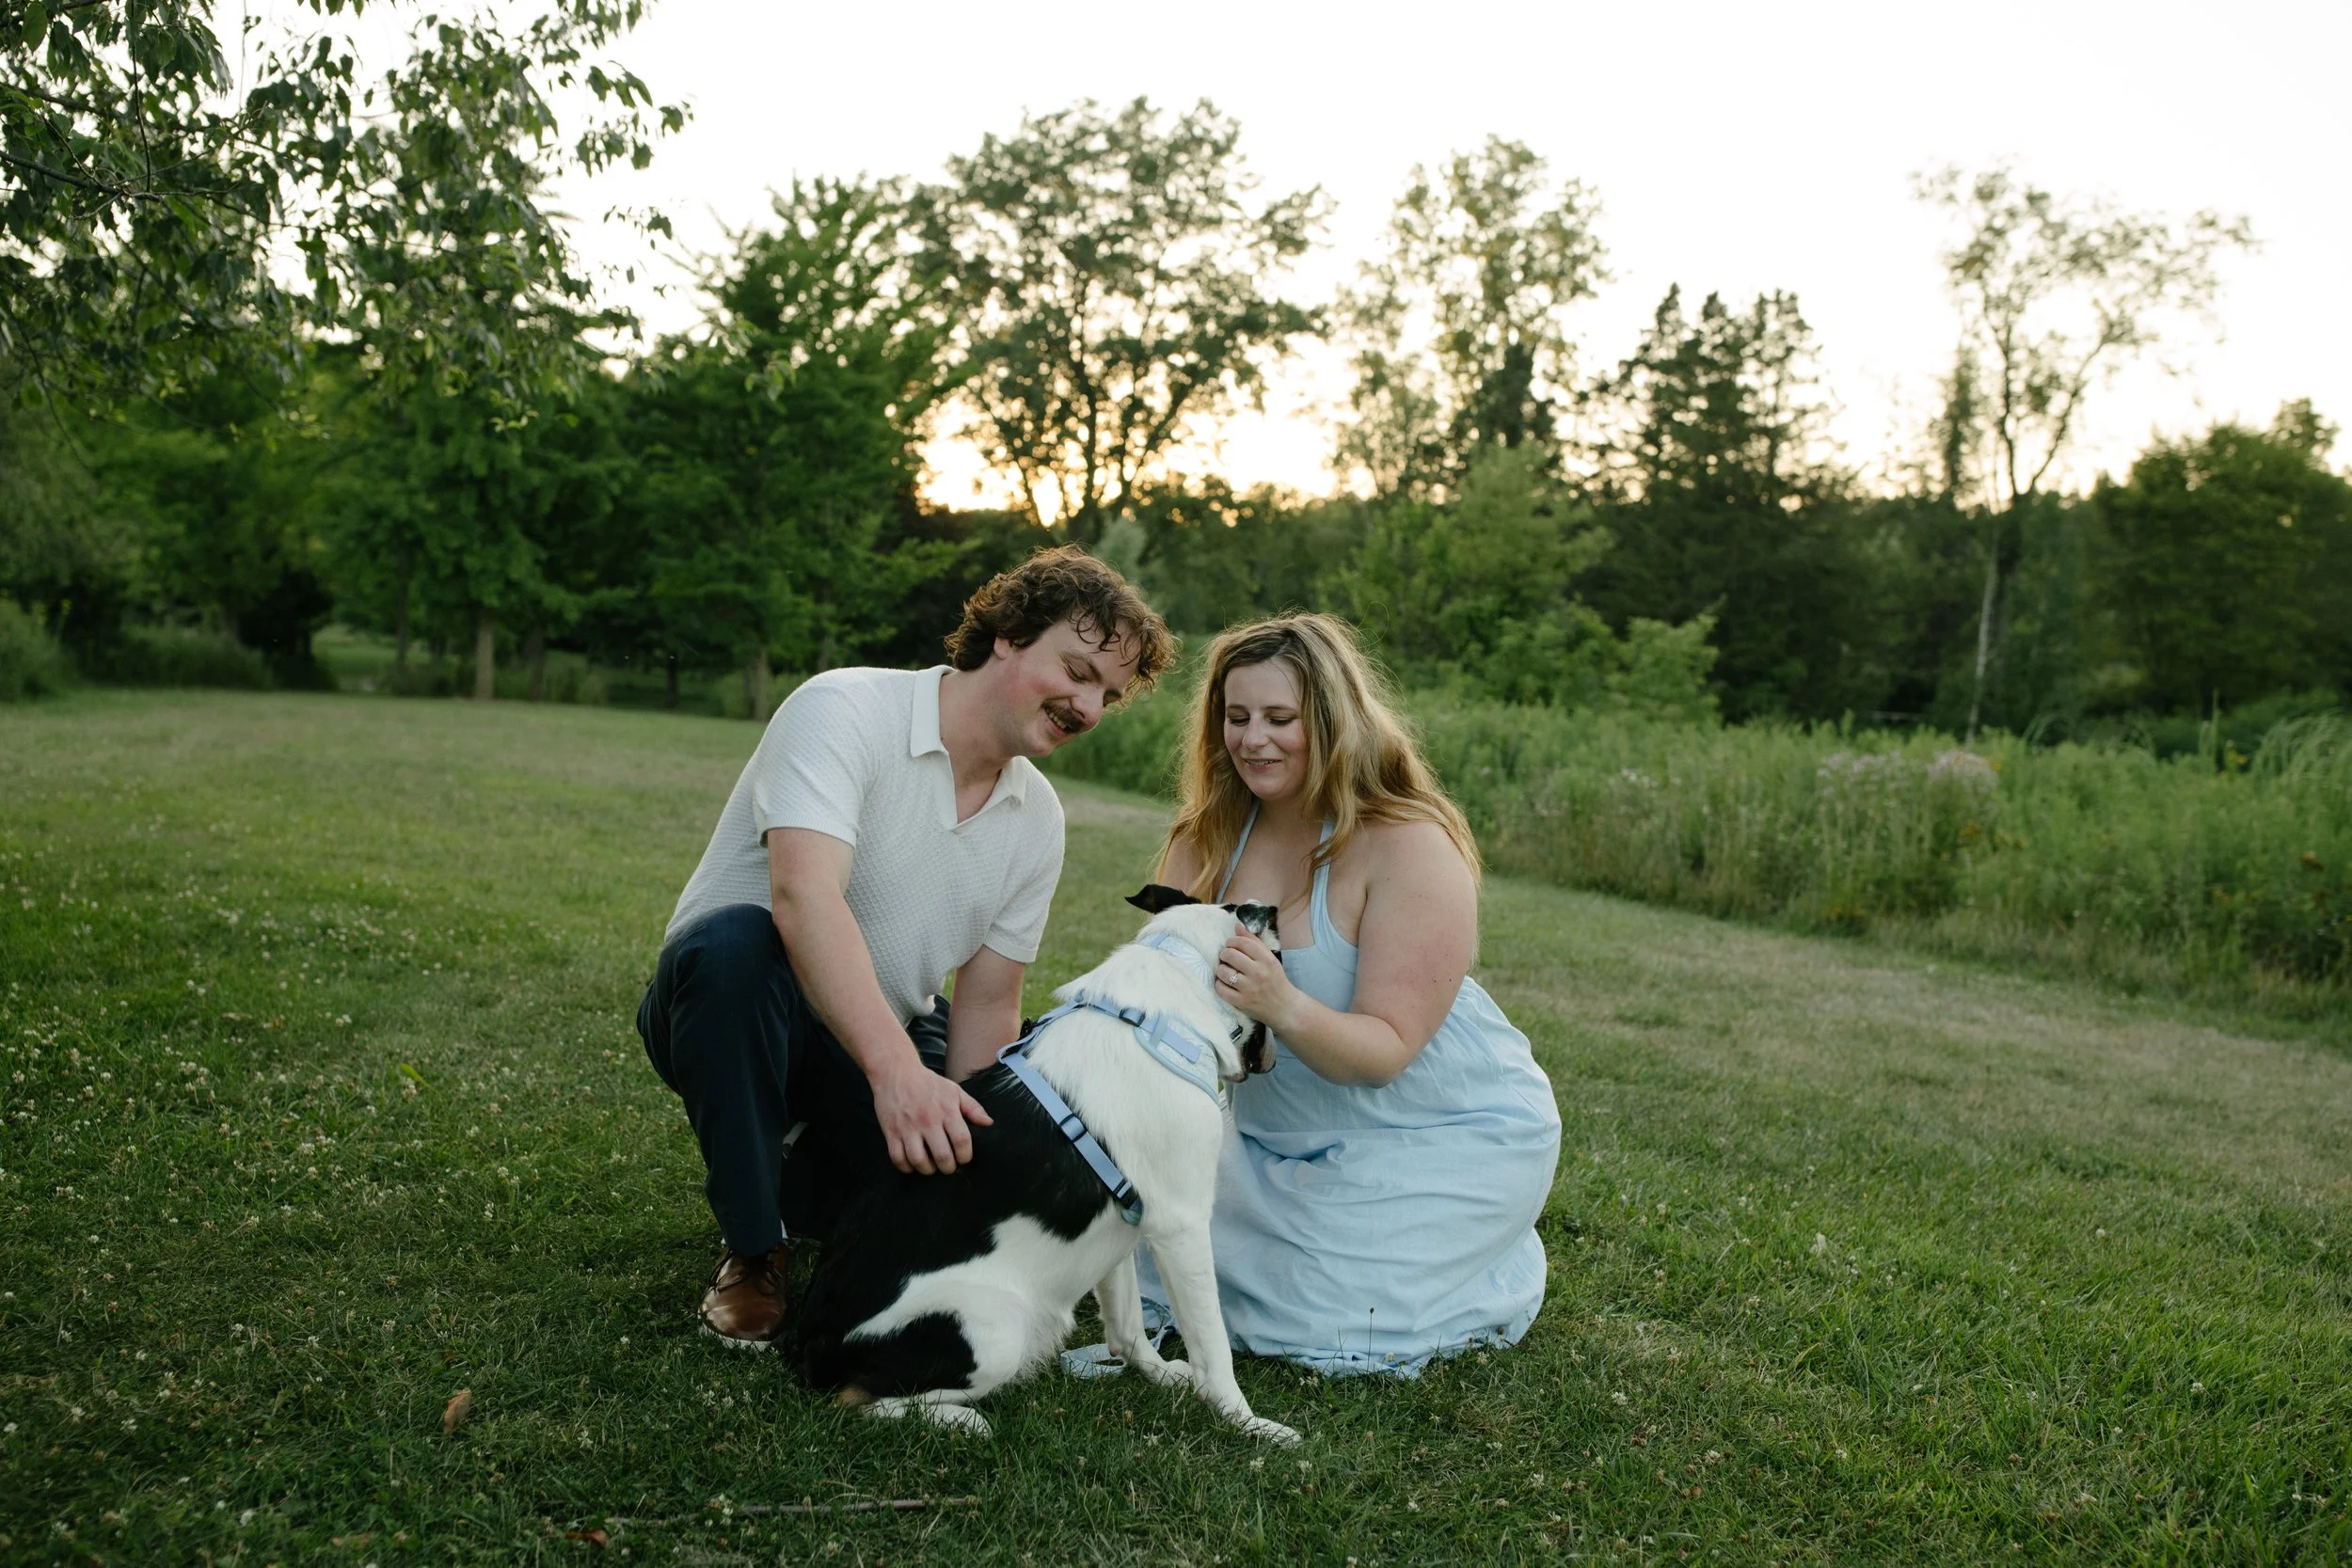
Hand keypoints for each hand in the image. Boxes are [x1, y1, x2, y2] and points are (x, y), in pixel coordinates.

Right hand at [871, 1051, 993, 1174]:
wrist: (896, 1072)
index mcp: (946, 1110)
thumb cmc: (928, 1083)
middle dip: (948, 1167)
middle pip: (942, 1155)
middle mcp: (927, 1120)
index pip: (961, 1141)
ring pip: (919, 1160)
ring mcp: (907, 1127)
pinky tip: (913, 1164)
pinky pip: (898, 1158)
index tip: (964, 1158)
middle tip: (948, 1166)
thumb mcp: (954, 1091)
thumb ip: (973, 1108)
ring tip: (932, 1167)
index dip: (965, 1156)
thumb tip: (988, 1123)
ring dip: (928, 1170)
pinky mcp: (891, 1132)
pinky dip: (906, 1167)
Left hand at [1215, 926, 1293, 1027]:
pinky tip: (1224, 983)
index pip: (1243, 943)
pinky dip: (1219, 984)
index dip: (1233, 941)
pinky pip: (1221, 989)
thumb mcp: (1270, 958)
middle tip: (1226, 957)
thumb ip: (1254, 941)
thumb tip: (1237, 926)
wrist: (1284, 1007)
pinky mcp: (1241, 1002)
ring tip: (1225, 970)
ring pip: (1223, 971)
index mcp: (1267, 960)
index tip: (1231, 944)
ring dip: (1221, 969)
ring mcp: (1249, 988)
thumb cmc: (1275, 980)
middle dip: (1224, 953)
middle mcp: (1258, 973)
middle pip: (1230, 955)